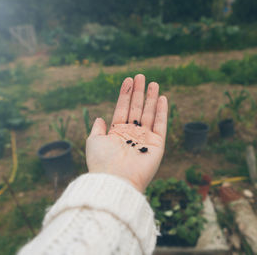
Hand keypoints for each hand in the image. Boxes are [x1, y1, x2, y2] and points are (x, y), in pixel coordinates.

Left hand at [86, 74, 167, 191]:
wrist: (116, 180)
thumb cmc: (102, 162)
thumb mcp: (94, 141)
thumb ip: (97, 129)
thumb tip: (99, 118)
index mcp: (117, 133)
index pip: (122, 109)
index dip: (125, 94)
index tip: (128, 79)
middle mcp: (131, 135)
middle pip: (136, 109)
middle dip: (138, 92)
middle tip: (141, 76)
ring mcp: (145, 139)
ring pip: (149, 114)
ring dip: (151, 98)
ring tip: (153, 83)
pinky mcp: (157, 145)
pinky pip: (160, 125)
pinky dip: (162, 112)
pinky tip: (162, 98)